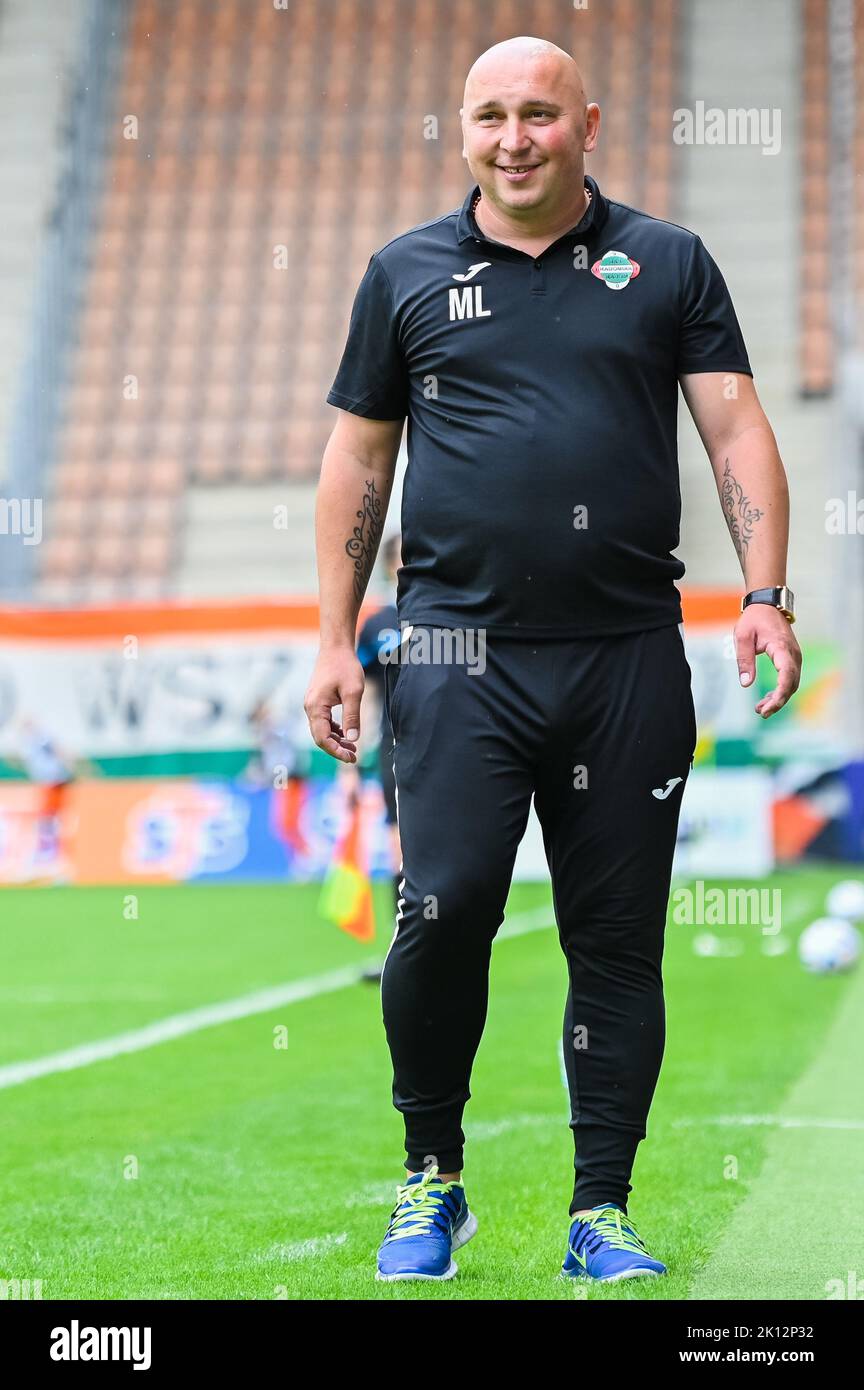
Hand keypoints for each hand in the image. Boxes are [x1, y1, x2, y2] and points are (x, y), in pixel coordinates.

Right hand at [304, 647, 363, 761]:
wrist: (336, 648)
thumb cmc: (345, 667)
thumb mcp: (353, 692)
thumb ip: (352, 716)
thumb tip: (353, 739)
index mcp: (315, 707)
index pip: (322, 738)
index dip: (336, 751)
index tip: (352, 758)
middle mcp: (310, 708)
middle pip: (320, 737)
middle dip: (336, 749)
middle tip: (355, 756)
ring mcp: (312, 705)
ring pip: (322, 730)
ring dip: (336, 741)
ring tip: (353, 748)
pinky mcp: (318, 701)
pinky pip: (324, 722)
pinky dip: (335, 731)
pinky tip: (346, 734)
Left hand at [733, 605, 801, 717]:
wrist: (767, 605)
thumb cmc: (754, 619)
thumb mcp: (742, 637)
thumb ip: (744, 660)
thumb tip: (746, 684)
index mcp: (781, 647)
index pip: (786, 675)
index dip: (779, 694)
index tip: (769, 707)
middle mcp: (793, 654)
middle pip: (791, 684)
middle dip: (778, 701)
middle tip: (761, 712)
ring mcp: (794, 656)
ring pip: (791, 684)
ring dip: (778, 698)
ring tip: (760, 709)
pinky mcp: (791, 659)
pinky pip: (789, 678)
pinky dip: (780, 691)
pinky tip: (766, 699)